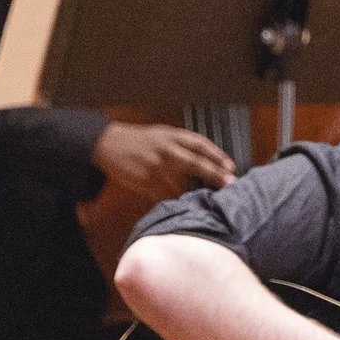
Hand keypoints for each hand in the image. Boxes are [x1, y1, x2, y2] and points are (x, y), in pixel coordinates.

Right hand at [92, 121, 234, 200]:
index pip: (201, 144)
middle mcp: (166, 150)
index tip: (230, 167)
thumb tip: (210, 160)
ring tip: (211, 199)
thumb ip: (184, 145)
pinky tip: (186, 204)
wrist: (108, 143)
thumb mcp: (164, 134)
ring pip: (181, 184)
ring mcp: (155, 167)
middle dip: (214, 175)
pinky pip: (164, 195)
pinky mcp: (145, 181)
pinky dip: (176, 200)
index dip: (217, 155)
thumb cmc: (141, 140)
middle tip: (230, 183)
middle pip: (195, 163)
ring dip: (196, 193)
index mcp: (173, 136)